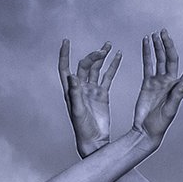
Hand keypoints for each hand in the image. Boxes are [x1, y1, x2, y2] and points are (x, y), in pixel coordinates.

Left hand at [58, 39, 119, 156]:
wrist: (94, 140)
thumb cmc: (82, 128)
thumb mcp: (77, 111)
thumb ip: (75, 93)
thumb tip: (72, 75)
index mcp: (71, 90)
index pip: (65, 68)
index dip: (64, 54)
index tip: (66, 41)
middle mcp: (80, 87)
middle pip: (85, 65)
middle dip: (93, 56)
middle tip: (103, 50)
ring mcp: (92, 89)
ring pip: (96, 68)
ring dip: (102, 56)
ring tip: (109, 45)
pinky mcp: (102, 93)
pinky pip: (108, 76)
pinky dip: (113, 66)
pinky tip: (118, 56)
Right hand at [131, 28, 182, 141]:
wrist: (146, 130)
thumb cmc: (160, 124)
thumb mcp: (170, 110)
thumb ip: (176, 95)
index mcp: (179, 87)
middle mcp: (170, 81)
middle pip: (171, 58)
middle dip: (168, 44)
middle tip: (163, 31)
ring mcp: (159, 81)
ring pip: (160, 59)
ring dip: (158, 46)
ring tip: (156, 33)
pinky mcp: (148, 82)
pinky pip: (148, 64)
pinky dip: (147, 53)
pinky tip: (145, 42)